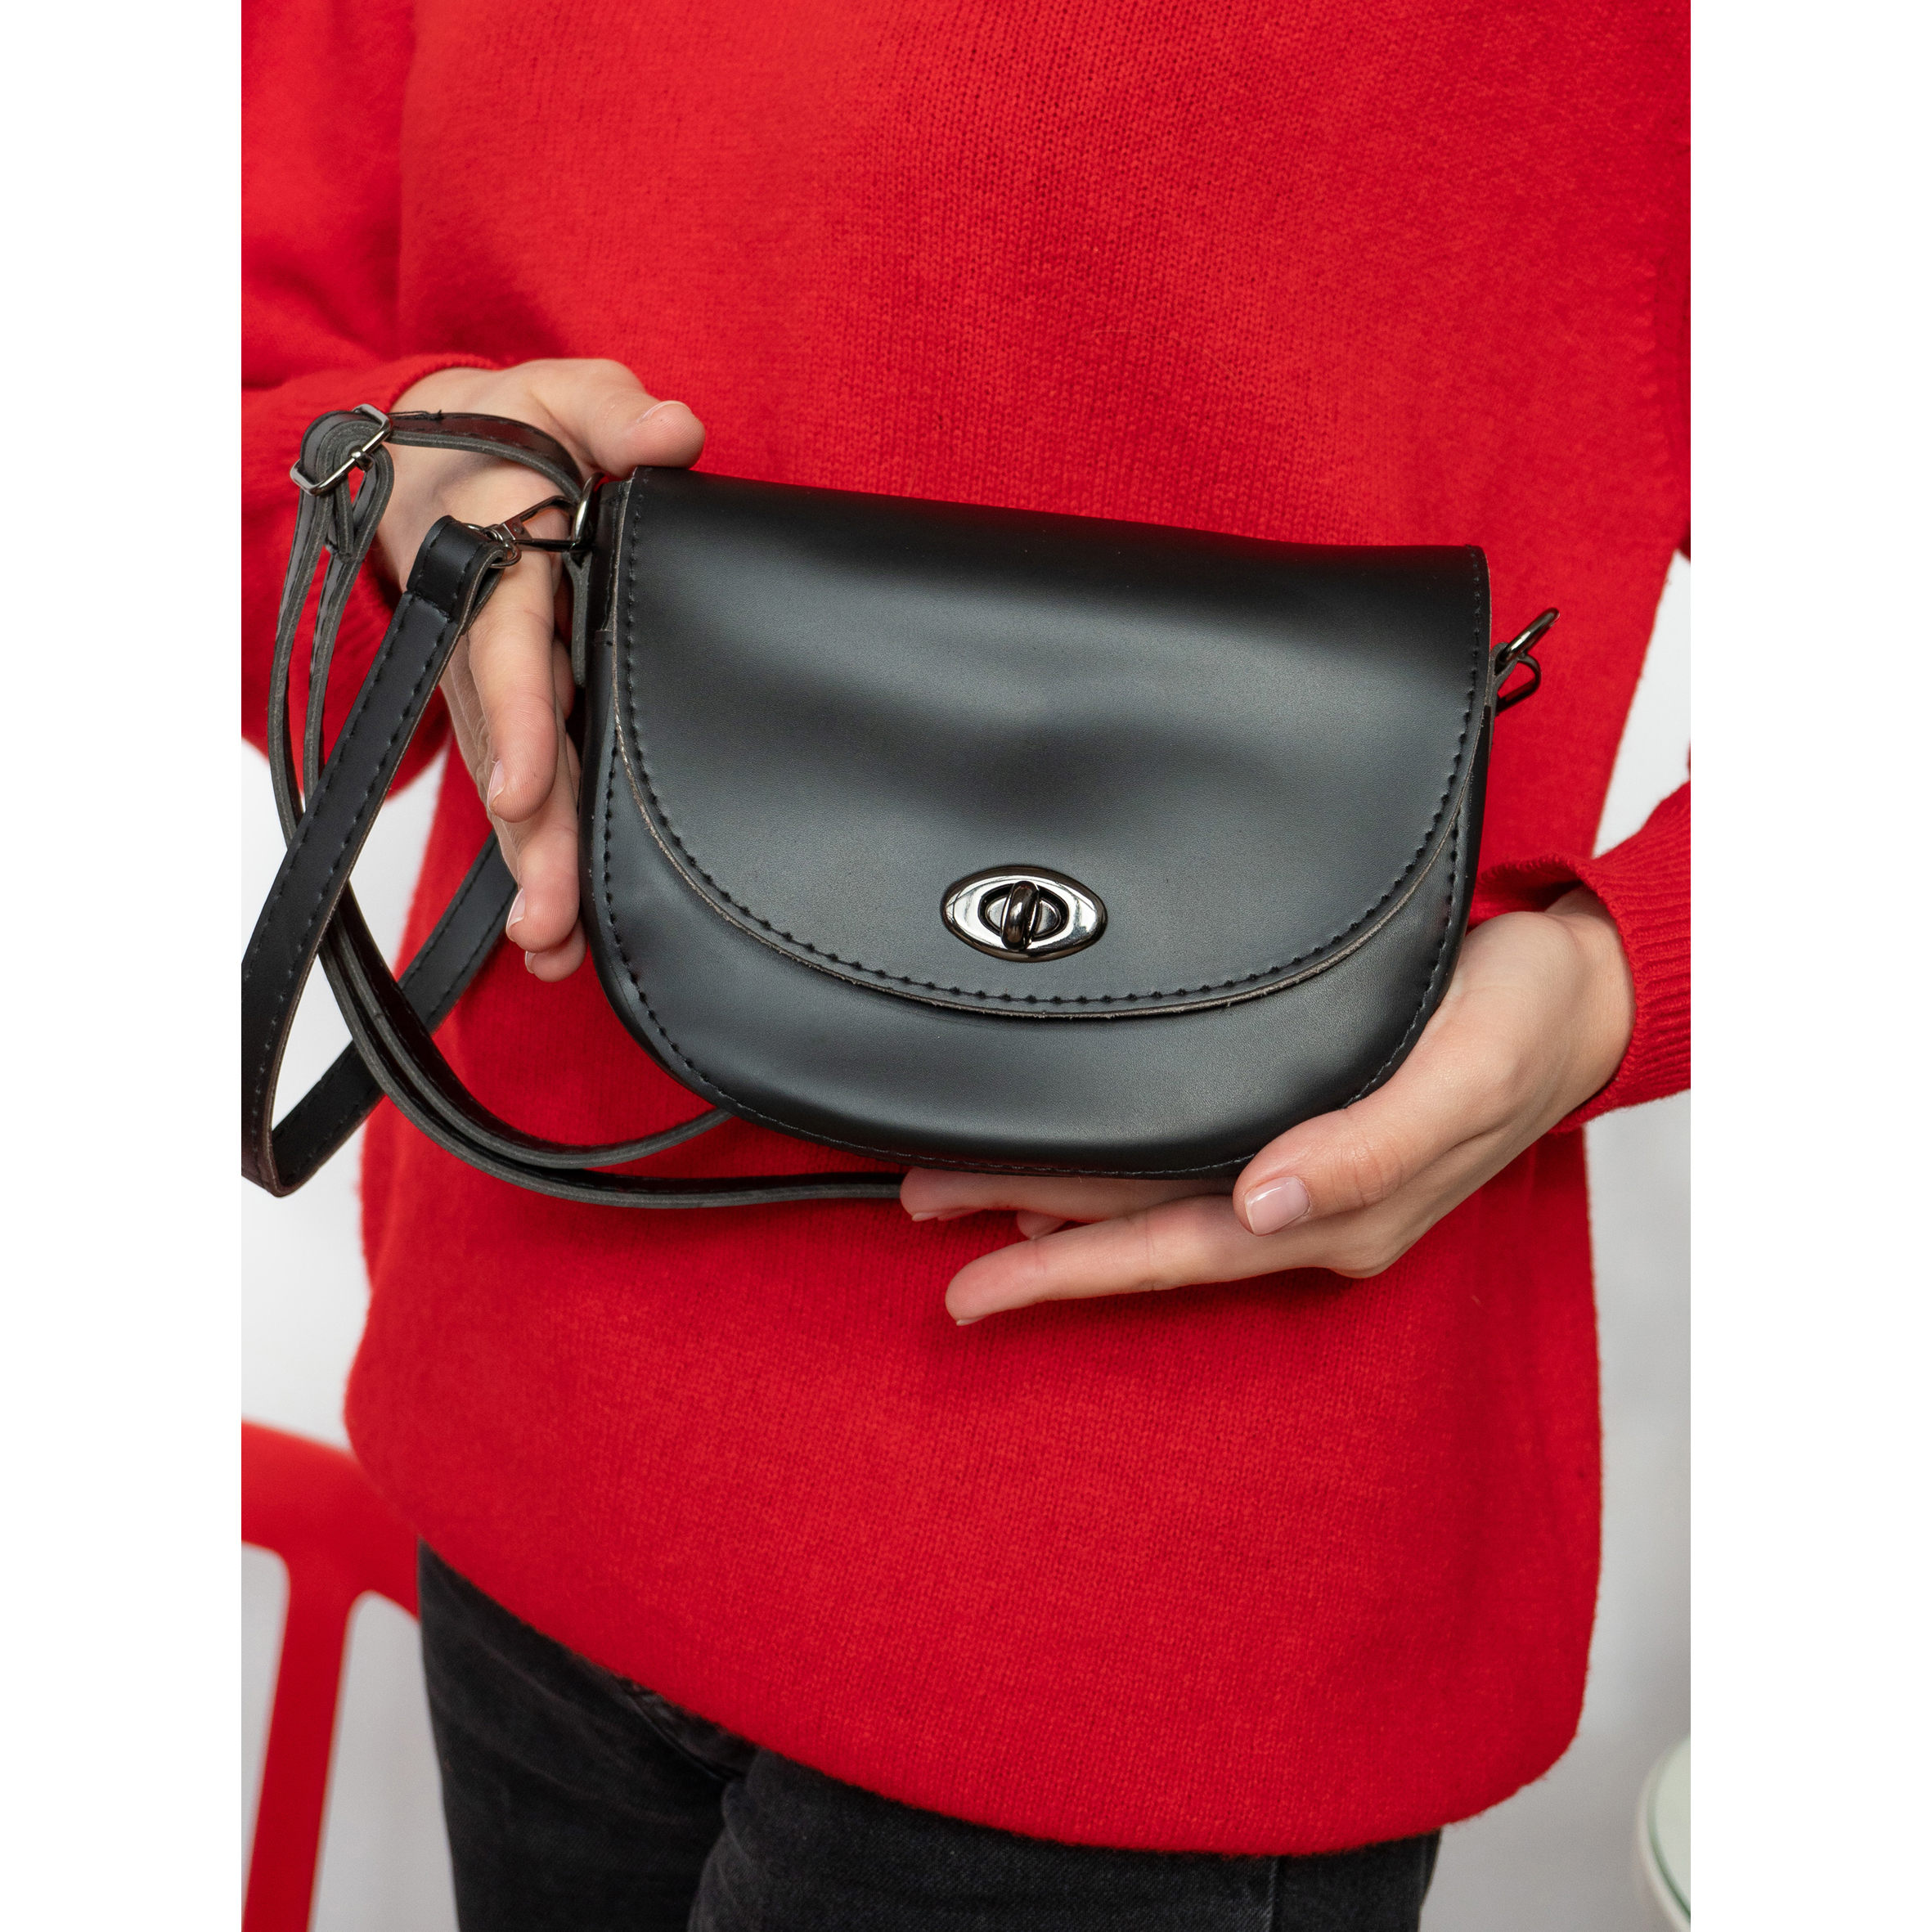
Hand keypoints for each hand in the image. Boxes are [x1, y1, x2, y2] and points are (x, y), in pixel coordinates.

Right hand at [375, 362, 705, 978]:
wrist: (444, 459)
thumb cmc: (514, 429)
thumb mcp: (560, 395)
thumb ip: (610, 408)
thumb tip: (672, 431)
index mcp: (499, 560)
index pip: (506, 646)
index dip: (519, 718)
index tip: (522, 789)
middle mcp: (486, 635)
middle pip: (507, 744)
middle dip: (527, 835)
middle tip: (549, 918)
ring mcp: (492, 685)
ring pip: (511, 784)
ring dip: (530, 867)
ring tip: (555, 948)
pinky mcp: (509, 713)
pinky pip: (521, 790)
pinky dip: (535, 860)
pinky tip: (558, 939)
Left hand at [901, 888, 1636, 1322]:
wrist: (1574, 993)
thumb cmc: (1522, 1022)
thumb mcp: (1461, 1075)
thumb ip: (1371, 1147)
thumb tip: (1269, 1202)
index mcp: (1333, 1213)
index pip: (1168, 1251)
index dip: (1063, 1270)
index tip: (964, 1288)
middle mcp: (1301, 1207)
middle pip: (1136, 1230)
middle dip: (1023, 1228)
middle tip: (916, 1206)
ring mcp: (1297, 1177)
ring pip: (1148, 1202)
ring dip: (1050, 1203)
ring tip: (956, 1194)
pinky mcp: (1299, 1131)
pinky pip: (1180, 1172)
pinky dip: (1109, 1179)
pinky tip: (1060, 1174)